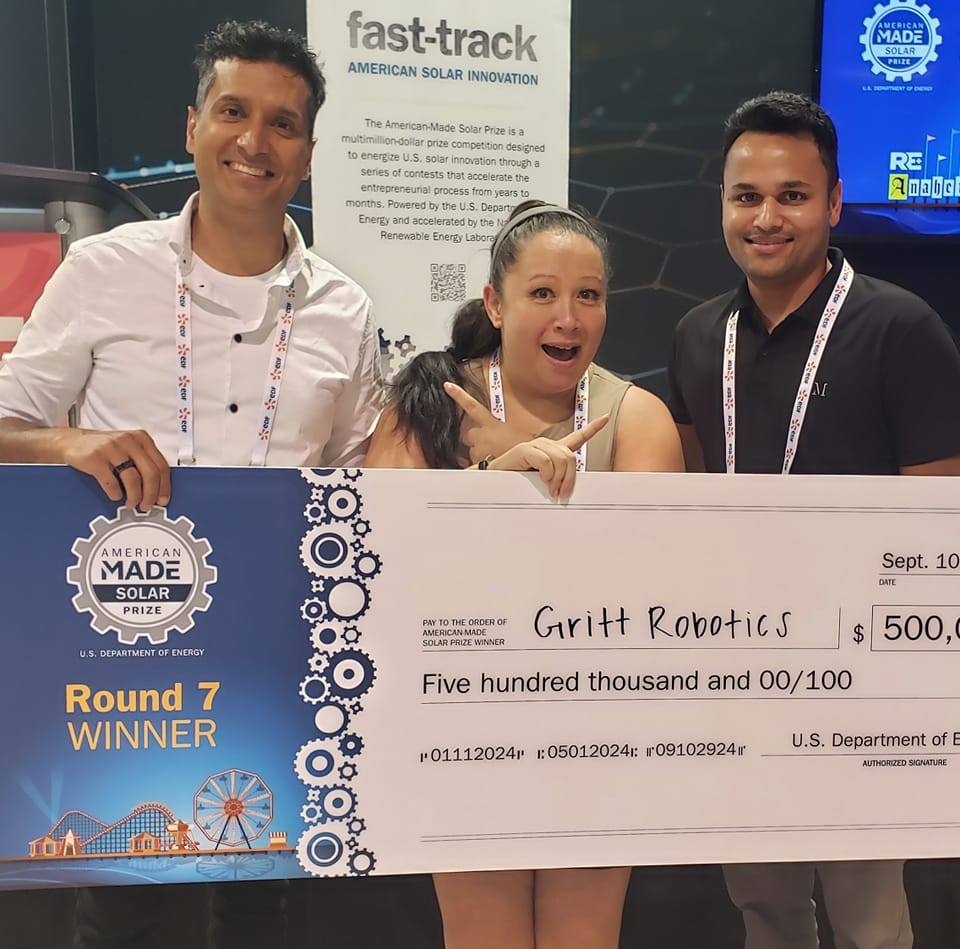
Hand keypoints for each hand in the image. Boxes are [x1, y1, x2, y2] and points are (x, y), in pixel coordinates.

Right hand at [56, 428, 170, 509]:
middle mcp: (129, 441)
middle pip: (150, 473)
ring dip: (135, 497)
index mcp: (142, 438)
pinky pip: (111, 482)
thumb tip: (159, 489)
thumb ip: (144, 462)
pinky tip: (116, 496)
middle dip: (151, 494)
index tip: (163, 500)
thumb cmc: (106, 449)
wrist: (72, 441)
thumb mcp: (129, 448)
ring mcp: (111, 448)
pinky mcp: (94, 458)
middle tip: (147, 506)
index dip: (164, 486)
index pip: (161, 465)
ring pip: (132, 479)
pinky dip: (116, 494)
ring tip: (132, 504)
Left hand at [443, 381, 535, 464]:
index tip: (447, 386)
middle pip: (470, 434)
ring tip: (496, 458)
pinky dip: (481, 467)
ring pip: (472, 451)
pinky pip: (475, 465)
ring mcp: (479, 449)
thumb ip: (503, 431)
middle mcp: (482, 435)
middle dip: (477, 440)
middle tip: (491, 446)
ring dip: (480, 454)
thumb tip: (501, 436)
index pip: (472, 406)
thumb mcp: (518, 433)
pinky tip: (494, 466)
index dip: (459, 395)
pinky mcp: (478, 463)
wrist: (529, 462)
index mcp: (492, 423)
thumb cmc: (526, 449)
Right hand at [487, 415, 608, 498]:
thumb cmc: (519, 487)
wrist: (496, 486)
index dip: (592, 428)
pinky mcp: (524, 450)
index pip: (576, 438)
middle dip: (569, 478)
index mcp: (553, 452)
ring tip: (550, 491)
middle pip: (570, 457)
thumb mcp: (545, 485)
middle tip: (561, 494)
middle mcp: (546, 445)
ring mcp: (535, 446)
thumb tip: (568, 489)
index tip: (606, 418)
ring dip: (558, 479)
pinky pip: (545, 461)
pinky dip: (546, 474)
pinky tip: (539, 479)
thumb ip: (558, 481)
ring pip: (561, 459)